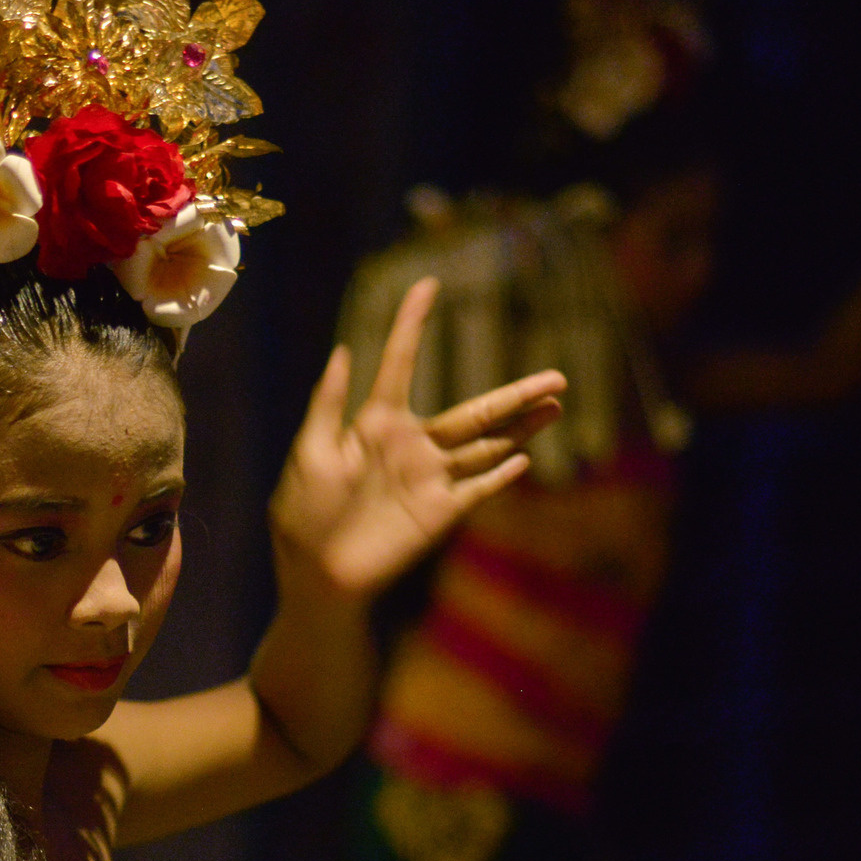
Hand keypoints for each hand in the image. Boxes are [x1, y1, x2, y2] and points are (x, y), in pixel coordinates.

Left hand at [270, 277, 563, 603]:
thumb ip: (329, 404)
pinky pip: (477, 489)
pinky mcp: (439, 513)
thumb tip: (342, 351)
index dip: (411, 325)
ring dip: (522, 428)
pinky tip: (526, 460)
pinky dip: (500, 475)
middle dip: (516, 394)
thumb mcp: (309, 453)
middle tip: (556, 376)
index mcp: (375, 423)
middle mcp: (412, 445)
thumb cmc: (304, 516)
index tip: (427, 284)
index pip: (400, 363)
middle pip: (474, 412)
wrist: (318, 576)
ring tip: (556, 406)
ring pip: (486, 446)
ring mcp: (431, 479)